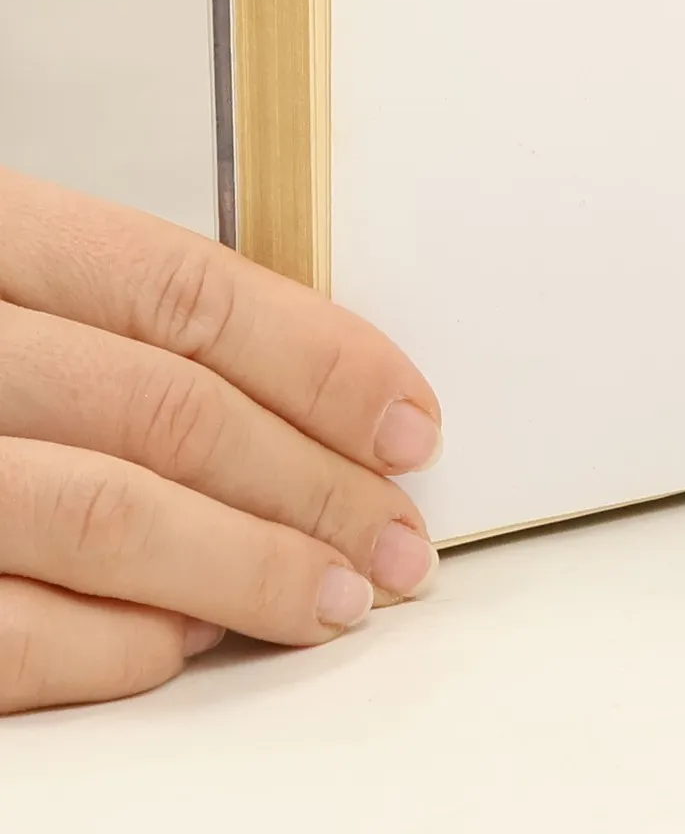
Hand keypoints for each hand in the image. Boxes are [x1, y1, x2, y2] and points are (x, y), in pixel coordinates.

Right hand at [0, 168, 442, 712]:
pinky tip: (184, 644)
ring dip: (247, 570)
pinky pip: (4, 630)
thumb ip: (115, 319)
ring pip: (106, 518)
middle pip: (169, 412)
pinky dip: (112, 646)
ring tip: (338, 598)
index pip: (190, 295)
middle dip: (311, 484)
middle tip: (400, 537)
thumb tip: (303, 394)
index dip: (322, 361)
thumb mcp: (6, 273)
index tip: (409, 422)